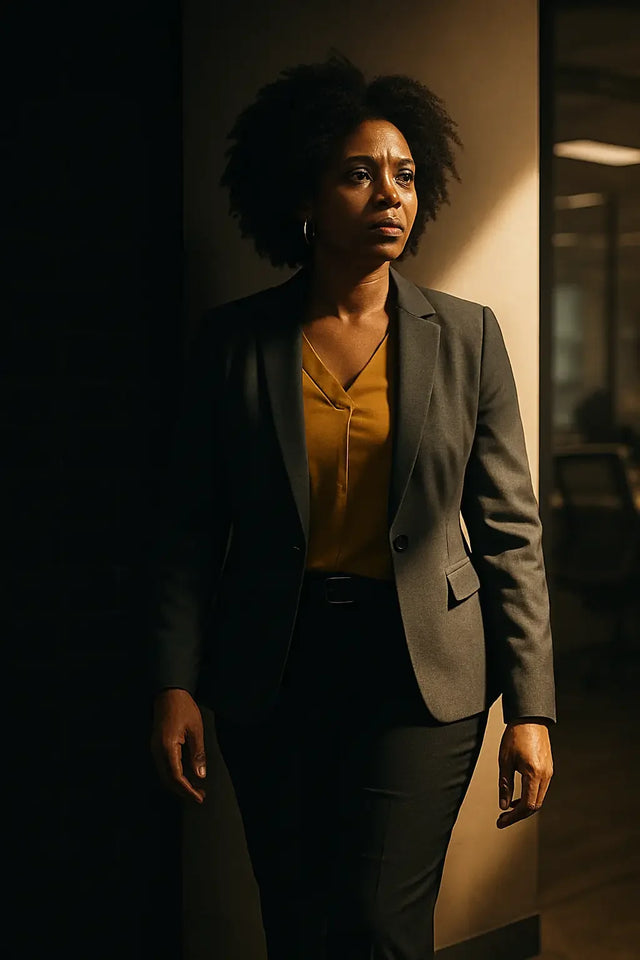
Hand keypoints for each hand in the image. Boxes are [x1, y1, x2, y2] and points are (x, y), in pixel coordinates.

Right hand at [150, 688, 206, 803]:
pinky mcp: (156, 746)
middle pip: (168, 780)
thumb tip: (200, 775)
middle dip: (183, 791)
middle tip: (199, 796)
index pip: (176, 777)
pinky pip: (163, 767)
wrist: (168, 694)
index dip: (187, 790)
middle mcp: (157, 751)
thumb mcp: (196, 730)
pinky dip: (173, 775)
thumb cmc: (184, 709)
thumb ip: (197, 754)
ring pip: (164, 775)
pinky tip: (185, 776)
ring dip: (178, 784)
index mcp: (167, 747)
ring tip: (194, 789)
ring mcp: (154, 749)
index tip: (199, 797)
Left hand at [497, 721, 552, 828]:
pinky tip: (517, 797)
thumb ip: (504, 785)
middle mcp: (545, 776)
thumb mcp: (505, 761)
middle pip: (535, 806)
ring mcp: (548, 772)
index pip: (528, 806)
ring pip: (538, 798)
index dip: (514, 817)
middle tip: (503, 819)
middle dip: (518, 815)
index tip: (501, 821)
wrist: (529, 718)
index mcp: (535, 774)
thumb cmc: (516, 735)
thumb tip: (503, 805)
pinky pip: (540, 789)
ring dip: (524, 806)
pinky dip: (529, 796)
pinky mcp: (547, 768)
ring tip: (508, 809)